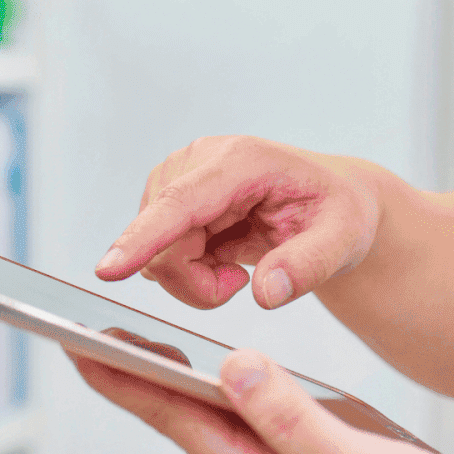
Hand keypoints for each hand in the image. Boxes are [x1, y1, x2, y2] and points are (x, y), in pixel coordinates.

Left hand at [66, 347, 453, 453]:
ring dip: (176, 386)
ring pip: (215, 424)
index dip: (121, 378)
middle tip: (89, 336)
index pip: (171, 417)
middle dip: (135, 376)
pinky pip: (252, 431)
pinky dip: (227, 399)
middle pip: (182, 419)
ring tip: (140, 350)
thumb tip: (232, 366)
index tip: (75, 345)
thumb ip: (288, 413)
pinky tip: (227, 384)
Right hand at [94, 136, 382, 309]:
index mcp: (242, 161)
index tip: (108, 270)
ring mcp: (177, 177)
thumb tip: (265, 293)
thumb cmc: (338, 212)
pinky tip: (219, 258)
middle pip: (163, 242)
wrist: (330, 200)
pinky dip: (187, 272)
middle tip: (242, 285)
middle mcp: (199, 160)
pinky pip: (156, 254)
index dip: (143, 238)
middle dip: (196, 282)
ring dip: (192, 279)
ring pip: (155, 253)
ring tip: (237, 268)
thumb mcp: (345, 240)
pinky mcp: (168, 197)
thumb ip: (309, 266)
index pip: (180, 203)